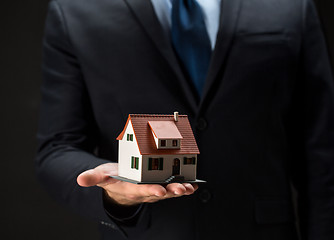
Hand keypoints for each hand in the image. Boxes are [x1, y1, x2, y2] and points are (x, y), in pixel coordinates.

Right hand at [77, 163, 197, 205]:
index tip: (159, 191)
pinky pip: (173, 187)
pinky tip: (194, 185)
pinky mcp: (161, 184)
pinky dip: (184, 186)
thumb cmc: (113, 178)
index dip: (150, 191)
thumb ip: (93, 177)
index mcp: (130, 188)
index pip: (140, 191)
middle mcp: (144, 190)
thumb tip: (80, 179)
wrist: (122, 183)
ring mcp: (154, 188)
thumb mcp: (101, 176)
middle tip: (181, 189)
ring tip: (190, 188)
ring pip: (168, 191)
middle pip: (159, 193)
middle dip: (170, 192)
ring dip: (180, 190)